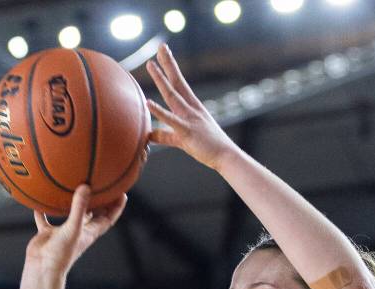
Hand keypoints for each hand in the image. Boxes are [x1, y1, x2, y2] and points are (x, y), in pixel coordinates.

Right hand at [26, 185, 126, 274]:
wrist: (43, 268)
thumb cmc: (62, 253)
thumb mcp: (73, 228)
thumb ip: (79, 208)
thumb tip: (85, 187)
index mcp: (90, 233)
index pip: (108, 218)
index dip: (116, 207)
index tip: (122, 193)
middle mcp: (79, 231)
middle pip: (93, 215)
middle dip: (98, 202)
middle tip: (101, 186)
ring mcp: (64, 232)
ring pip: (70, 215)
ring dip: (73, 204)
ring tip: (75, 187)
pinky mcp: (48, 234)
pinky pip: (45, 220)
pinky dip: (43, 211)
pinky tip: (39, 201)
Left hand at [146, 43, 236, 170]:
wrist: (226, 157)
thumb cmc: (208, 148)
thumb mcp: (184, 139)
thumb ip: (164, 135)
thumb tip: (148, 135)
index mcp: (193, 108)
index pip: (180, 83)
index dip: (171, 67)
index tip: (164, 52)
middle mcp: (191, 109)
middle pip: (177, 83)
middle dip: (168, 64)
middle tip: (160, 46)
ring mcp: (189, 119)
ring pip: (172, 96)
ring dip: (161, 80)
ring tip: (150, 65)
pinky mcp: (187, 132)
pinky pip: (171, 120)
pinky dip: (159, 111)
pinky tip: (148, 102)